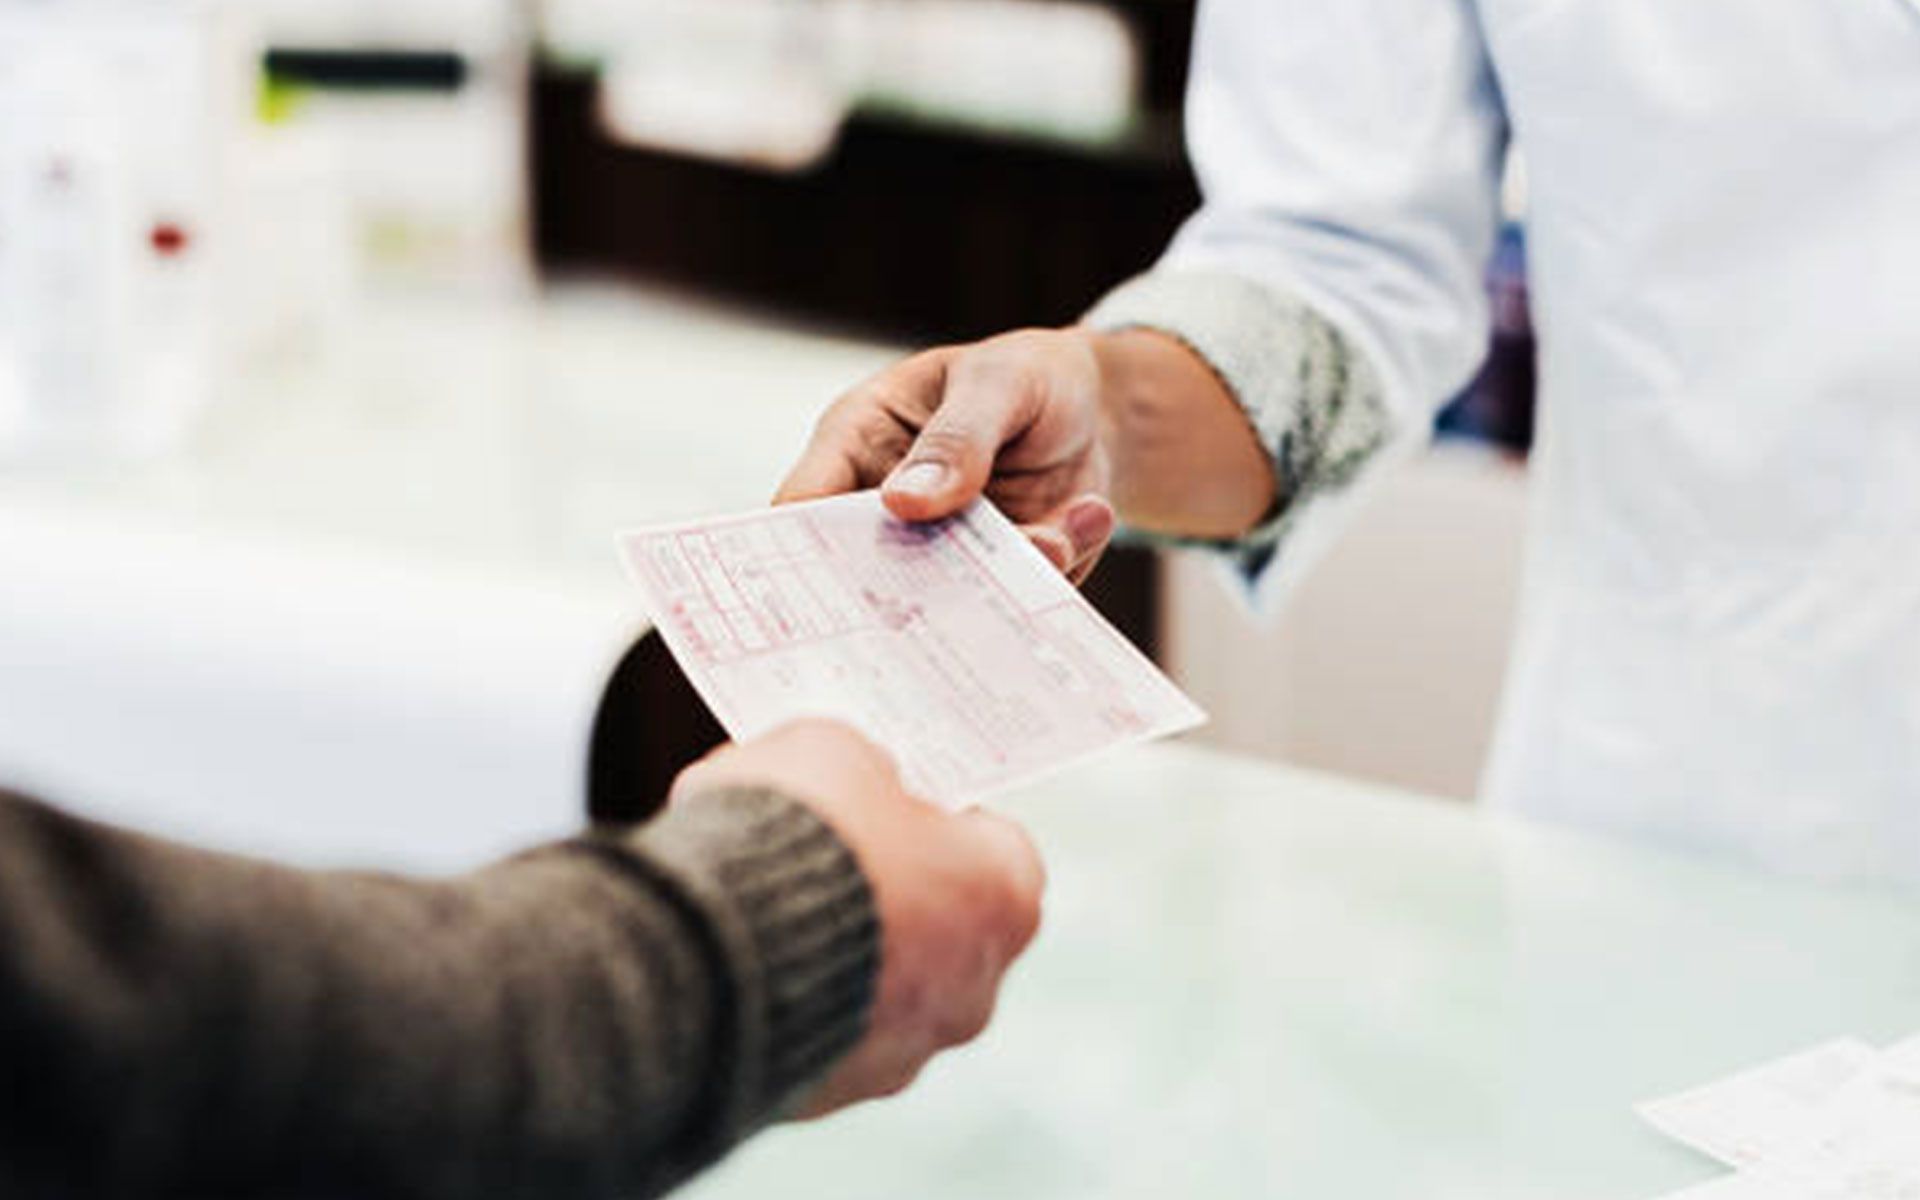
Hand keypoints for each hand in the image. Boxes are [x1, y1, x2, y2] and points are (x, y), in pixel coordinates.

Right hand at [669, 720, 1045, 1116]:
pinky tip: (735, 957)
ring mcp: (902, 1053)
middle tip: (823, 848)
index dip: (939, 817)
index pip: (996, 848)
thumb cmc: (793, 836)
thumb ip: (860, 768)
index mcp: (1002, 896)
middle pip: (941, 928)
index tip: (892, 799)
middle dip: (887, 889)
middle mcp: (972, 990)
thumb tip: (851, 780)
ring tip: (759, 902)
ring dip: (833, 951)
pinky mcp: (829, 1094)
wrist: (707, 947)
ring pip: (878, 990)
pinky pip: (816, 1033)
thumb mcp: (832, 751)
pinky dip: (786, 999)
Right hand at [776, 329, 1118, 583]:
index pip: (803, 507)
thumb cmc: (1028, 376)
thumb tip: (903, 502)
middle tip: (964, 585)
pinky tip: (1085, 516)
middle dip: (914, 589)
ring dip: (1006, 576)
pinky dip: (1053, 568)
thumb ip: (956, 438)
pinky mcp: (995, 576)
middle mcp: (888, 509)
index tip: (826, 590)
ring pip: (949, 596)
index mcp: (858, 444)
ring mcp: (942, 549)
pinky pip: (1012, 597)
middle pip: (867, 574)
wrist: (1101, 411)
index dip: (799, 554)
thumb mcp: (996, 383)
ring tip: (1057, 534)